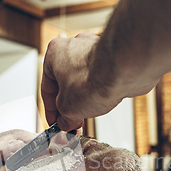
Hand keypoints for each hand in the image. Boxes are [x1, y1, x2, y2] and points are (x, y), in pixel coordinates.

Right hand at [42, 33, 158, 130]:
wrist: (124, 71)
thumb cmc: (94, 79)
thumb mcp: (68, 109)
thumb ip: (64, 117)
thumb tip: (66, 122)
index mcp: (54, 54)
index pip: (47, 87)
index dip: (50, 110)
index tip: (55, 122)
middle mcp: (73, 47)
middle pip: (66, 83)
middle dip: (68, 105)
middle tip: (71, 122)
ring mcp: (94, 50)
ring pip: (83, 80)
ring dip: (83, 99)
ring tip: (87, 115)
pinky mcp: (112, 56)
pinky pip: (100, 77)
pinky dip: (98, 91)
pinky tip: (100, 104)